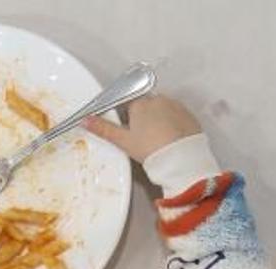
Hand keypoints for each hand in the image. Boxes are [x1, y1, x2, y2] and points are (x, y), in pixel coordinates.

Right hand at [82, 95, 200, 162]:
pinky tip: (172, 140)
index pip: (127, 101)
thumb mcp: (124, 141)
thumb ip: (104, 129)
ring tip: (159, 141)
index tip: (129, 129)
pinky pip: (179, 117)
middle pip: (146, 105)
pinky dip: (175, 125)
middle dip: (144, 118)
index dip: (127, 116)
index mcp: (140, 103)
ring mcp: (176, 106)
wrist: (181, 161)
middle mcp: (159, 99)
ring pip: (163, 110)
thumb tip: (85, 120)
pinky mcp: (190, 116)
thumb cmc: (152, 150)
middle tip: (144, 138)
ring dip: (160, 120)